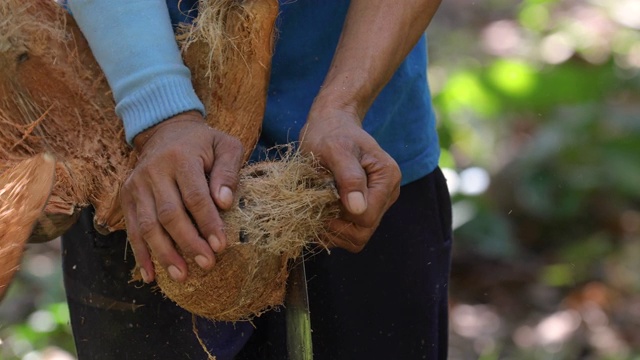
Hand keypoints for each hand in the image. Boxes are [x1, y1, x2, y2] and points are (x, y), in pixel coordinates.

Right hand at [121, 111, 243, 282]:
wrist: (165, 130)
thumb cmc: (203, 143)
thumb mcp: (225, 145)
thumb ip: (229, 170)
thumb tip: (224, 202)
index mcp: (181, 158)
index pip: (195, 196)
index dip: (208, 223)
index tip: (220, 245)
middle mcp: (154, 171)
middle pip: (169, 214)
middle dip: (188, 243)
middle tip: (207, 264)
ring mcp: (136, 185)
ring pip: (148, 225)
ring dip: (164, 253)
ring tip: (182, 275)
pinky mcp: (127, 197)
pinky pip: (132, 229)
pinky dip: (141, 254)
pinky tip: (151, 275)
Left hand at [300, 104, 400, 252]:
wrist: (331, 123)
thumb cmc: (330, 133)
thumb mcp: (335, 150)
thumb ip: (349, 178)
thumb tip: (358, 209)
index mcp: (387, 178)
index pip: (366, 219)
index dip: (340, 219)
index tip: (320, 203)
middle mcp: (388, 192)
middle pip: (363, 232)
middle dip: (337, 227)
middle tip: (316, 208)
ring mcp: (379, 201)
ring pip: (358, 236)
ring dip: (334, 229)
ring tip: (319, 208)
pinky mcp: (367, 205)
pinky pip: (352, 230)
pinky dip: (334, 228)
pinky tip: (322, 211)